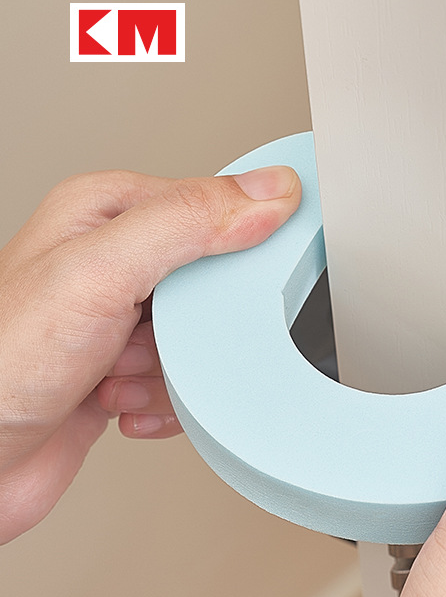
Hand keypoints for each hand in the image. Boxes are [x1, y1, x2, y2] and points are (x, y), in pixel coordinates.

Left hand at [0, 166, 299, 543]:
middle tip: (164, 338)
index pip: (213, 205)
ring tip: (124, 374)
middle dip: (201, 326)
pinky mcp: (126, 370)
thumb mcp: (100, 273)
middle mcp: (115, 262)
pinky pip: (188, 383)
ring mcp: (120, 320)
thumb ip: (186, 223)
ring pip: (206, 339)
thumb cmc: (2, 363)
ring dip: (177, 372)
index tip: (250, 279)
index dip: (243, 242)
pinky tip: (124, 402)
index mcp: (109, 213)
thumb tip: (267, 193)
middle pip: (216, 282)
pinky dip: (167, 403)